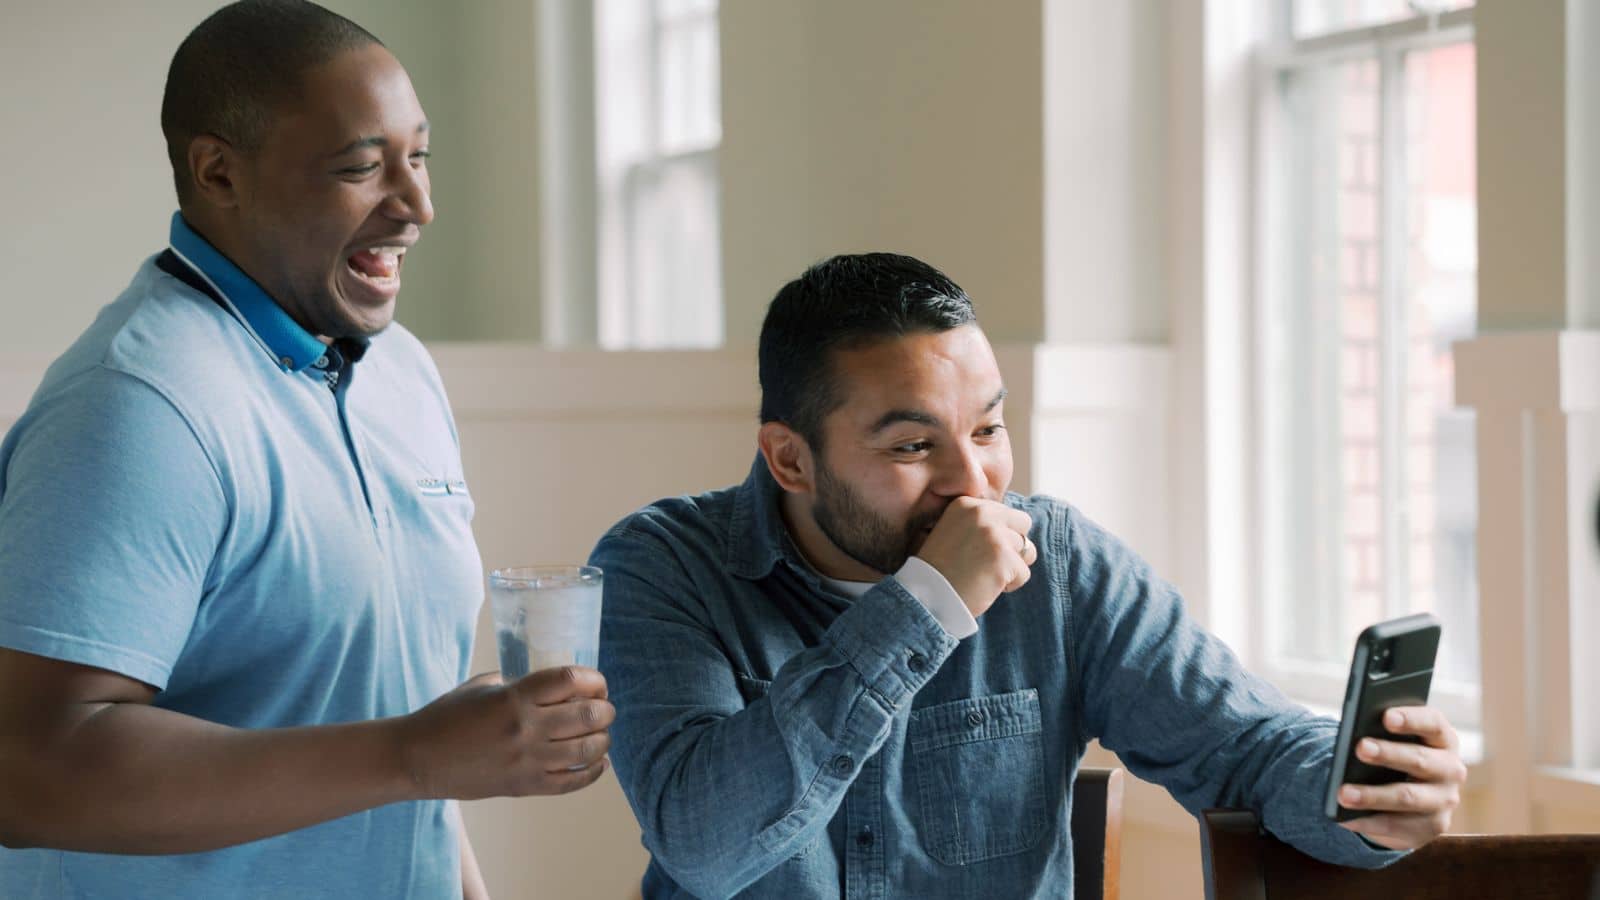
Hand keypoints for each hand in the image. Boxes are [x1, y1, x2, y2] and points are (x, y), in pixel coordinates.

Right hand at [395, 666, 613, 800]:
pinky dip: (592, 772)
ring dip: (602, 740)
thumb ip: (518, 683)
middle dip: (605, 710)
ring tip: (601, 734)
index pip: (571, 680)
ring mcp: (527, 760)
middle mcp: (525, 728)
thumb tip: (551, 685)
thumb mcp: (482, 686)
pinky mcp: (524, 787)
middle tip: (604, 708)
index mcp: (514, 697)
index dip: (594, 679)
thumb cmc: (446, 717)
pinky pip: (571, 782)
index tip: (597, 683)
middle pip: (588, 715)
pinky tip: (599, 763)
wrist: (417, 759)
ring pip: (586, 750)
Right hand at [914, 496, 1035, 617]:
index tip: (975, 551)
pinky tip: (986, 586)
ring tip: (984, 575)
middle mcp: (981, 512)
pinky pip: (1024, 573)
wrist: (926, 596)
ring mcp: (994, 534)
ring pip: (1027, 550)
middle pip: (1024, 524)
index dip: (998, 536)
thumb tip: (1017, 529)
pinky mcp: (1004, 558)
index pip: (1006, 513)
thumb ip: (980, 523)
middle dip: (1014, 545)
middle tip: (987, 563)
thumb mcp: (954, 532)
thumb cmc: (940, 570)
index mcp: (967, 504)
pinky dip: (1010, 585)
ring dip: (1012, 567)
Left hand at [1336, 706, 1466, 849]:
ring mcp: (1445, 800)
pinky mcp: (1433, 827)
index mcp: (1442, 738)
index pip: (1433, 723)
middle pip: (1420, 760)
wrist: (1408, 798)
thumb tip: (1355, 740)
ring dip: (1373, 795)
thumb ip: (1380, 734)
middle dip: (1388, 754)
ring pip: (1408, 797)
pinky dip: (1367, 821)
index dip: (1411, 719)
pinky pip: (1396, 825)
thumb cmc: (1393, 755)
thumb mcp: (1391, 741)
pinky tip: (1344, 818)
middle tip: (1360, 748)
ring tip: (1343, 793)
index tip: (1386, 716)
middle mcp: (1450, 769)